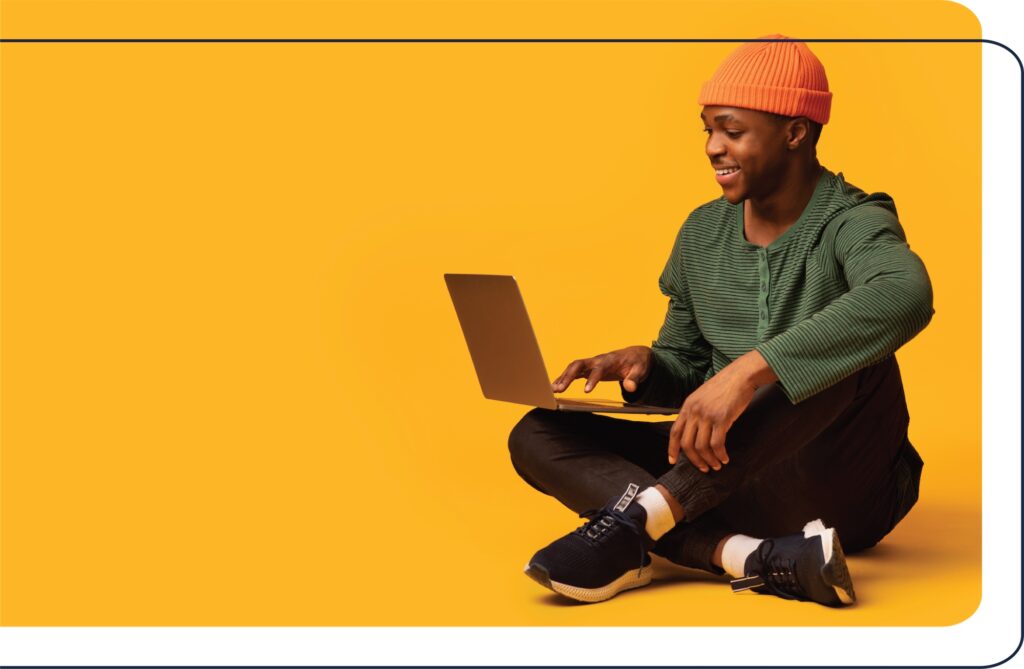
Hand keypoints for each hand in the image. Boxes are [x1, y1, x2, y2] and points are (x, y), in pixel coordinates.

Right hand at [551, 345, 651, 393]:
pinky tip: (556, 387)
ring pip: (573, 367)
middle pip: (579, 364)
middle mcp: (597, 360)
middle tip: (559, 389)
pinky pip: (574, 372)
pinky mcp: (589, 368)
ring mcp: (592, 363)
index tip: (586, 391)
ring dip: (562, 377)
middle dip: (568, 376)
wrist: (635, 355)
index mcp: (610, 360)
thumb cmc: (637, 363)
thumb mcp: (640, 370)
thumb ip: (634, 379)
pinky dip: (564, 378)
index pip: (599, 369)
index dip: (592, 379)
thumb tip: (630, 388)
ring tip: (553, 390)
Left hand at [667, 350, 775, 471]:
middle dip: (694, 460)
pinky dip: (720, 454)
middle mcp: (694, 411)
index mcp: (688, 406)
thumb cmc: (725, 386)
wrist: (741, 375)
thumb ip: (696, 412)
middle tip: (703, 468)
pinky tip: (725, 458)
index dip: (672, 448)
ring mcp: (707, 415)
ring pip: (701, 446)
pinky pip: (717, 444)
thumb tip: (695, 431)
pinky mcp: (722, 418)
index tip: (672, 461)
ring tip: (717, 465)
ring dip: (709, 460)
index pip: (674, 431)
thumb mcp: (703, 397)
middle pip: (687, 443)